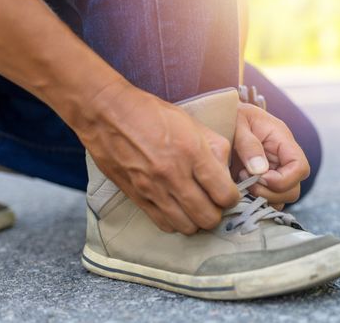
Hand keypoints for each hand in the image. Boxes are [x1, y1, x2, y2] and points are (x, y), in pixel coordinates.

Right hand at [76, 80, 239, 233]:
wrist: (107, 113)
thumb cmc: (152, 113)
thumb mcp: (192, 122)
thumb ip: (215, 148)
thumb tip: (227, 174)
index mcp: (192, 152)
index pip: (224, 194)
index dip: (232, 198)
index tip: (229, 194)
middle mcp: (174, 175)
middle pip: (208, 217)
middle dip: (217, 213)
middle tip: (214, 202)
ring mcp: (153, 189)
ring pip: (187, 227)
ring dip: (196, 220)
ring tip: (195, 207)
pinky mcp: (136, 197)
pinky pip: (163, 225)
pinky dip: (175, 222)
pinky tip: (176, 208)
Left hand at [232, 103, 310, 208]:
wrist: (219, 116)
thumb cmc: (232, 115)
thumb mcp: (239, 122)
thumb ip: (248, 145)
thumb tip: (259, 171)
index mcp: (282, 141)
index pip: (300, 168)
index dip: (284, 180)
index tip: (260, 178)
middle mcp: (282, 160)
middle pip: (293, 189)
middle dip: (270, 192)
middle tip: (245, 181)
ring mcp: (273, 173)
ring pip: (280, 199)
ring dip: (261, 198)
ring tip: (240, 183)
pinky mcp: (260, 183)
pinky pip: (266, 201)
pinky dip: (254, 202)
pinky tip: (238, 190)